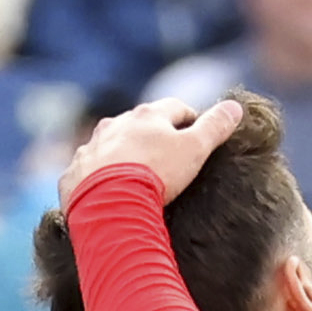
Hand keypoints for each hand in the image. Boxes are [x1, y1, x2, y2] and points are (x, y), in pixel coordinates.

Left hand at [62, 95, 240, 207]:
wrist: (108, 203)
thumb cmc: (157, 174)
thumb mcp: (195, 150)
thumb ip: (215, 128)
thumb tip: (236, 106)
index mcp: (147, 116)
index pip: (176, 109)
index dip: (190, 119)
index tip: (198, 132)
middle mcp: (115, 125)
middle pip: (139, 123)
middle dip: (153, 134)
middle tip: (167, 155)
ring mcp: (92, 147)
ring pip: (110, 144)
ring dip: (122, 153)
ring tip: (133, 175)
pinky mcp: (75, 171)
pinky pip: (88, 168)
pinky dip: (97, 175)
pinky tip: (105, 192)